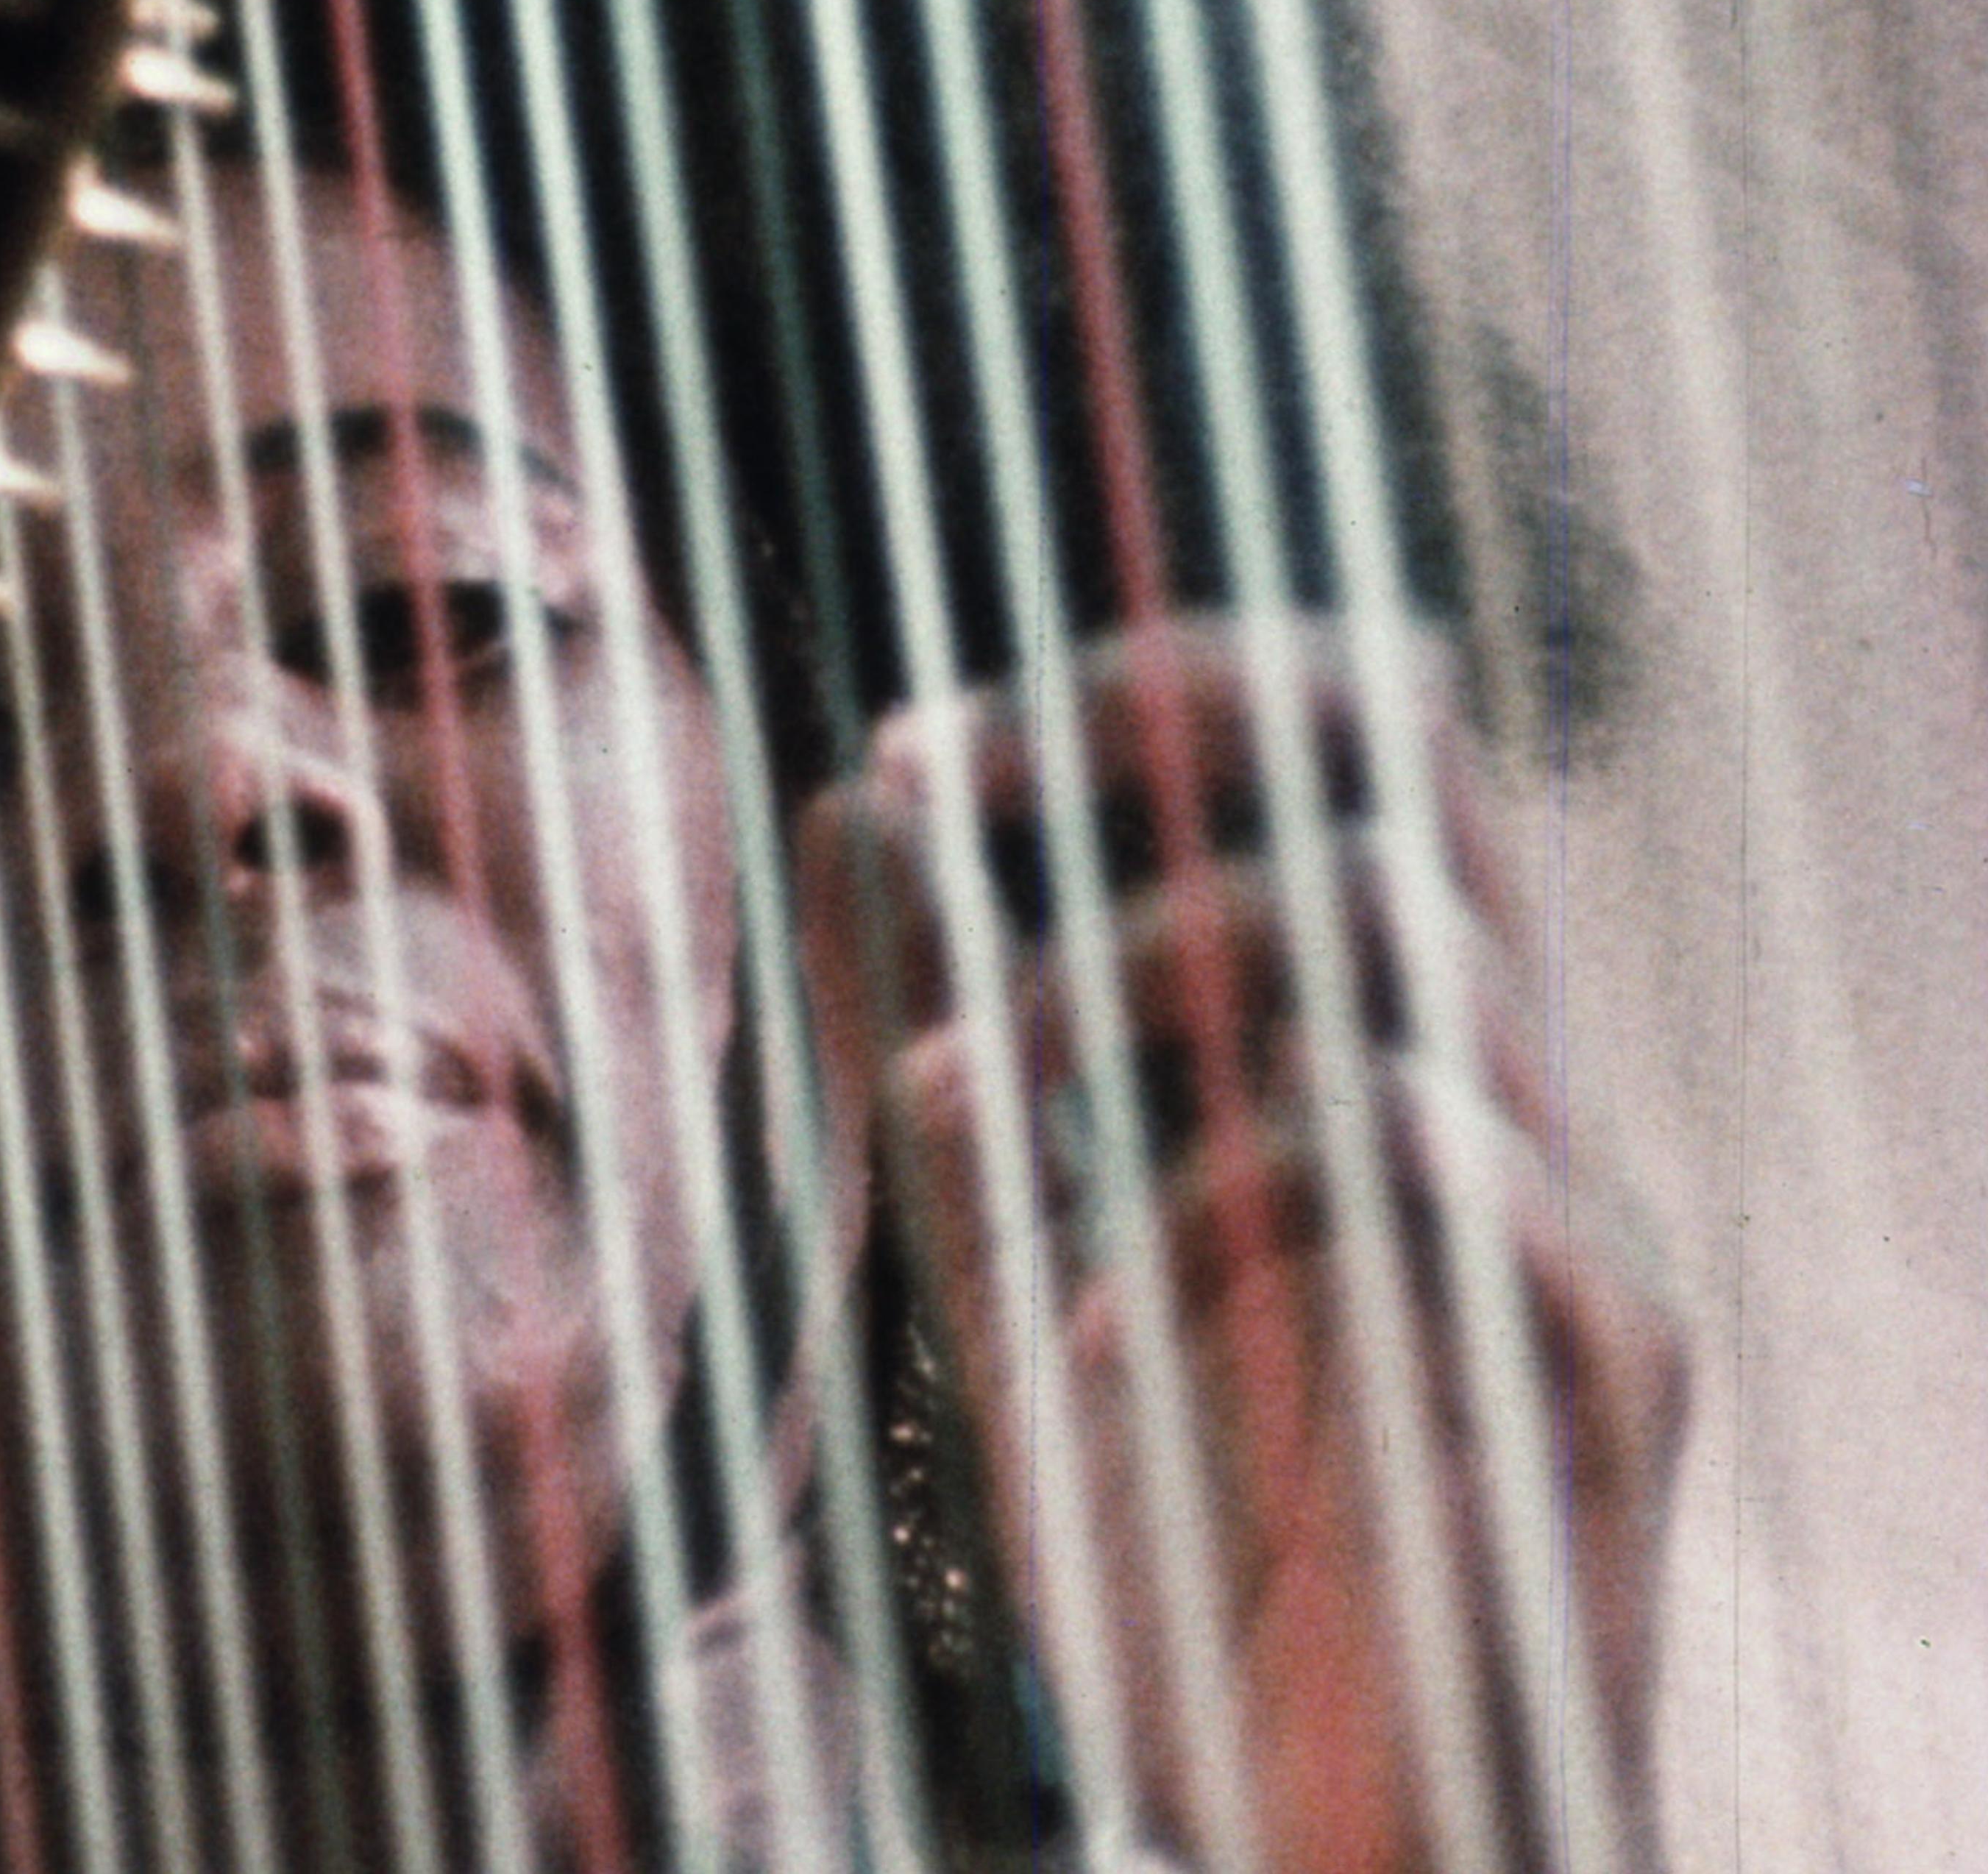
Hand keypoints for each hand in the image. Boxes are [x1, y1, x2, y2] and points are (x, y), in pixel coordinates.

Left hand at [793, 617, 1684, 1870]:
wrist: (1328, 1817)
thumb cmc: (1196, 1543)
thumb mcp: (1018, 1259)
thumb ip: (958, 1056)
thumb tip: (855, 820)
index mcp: (1376, 1057)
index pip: (1332, 754)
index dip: (1131, 695)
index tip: (906, 750)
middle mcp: (1495, 1099)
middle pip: (1404, 764)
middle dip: (1148, 723)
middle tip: (928, 776)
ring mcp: (1562, 1224)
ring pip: (1389, 947)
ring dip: (1107, 985)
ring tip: (930, 1100)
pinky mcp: (1601, 1375)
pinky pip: (1444, 1188)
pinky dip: (1205, 1221)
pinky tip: (1067, 1339)